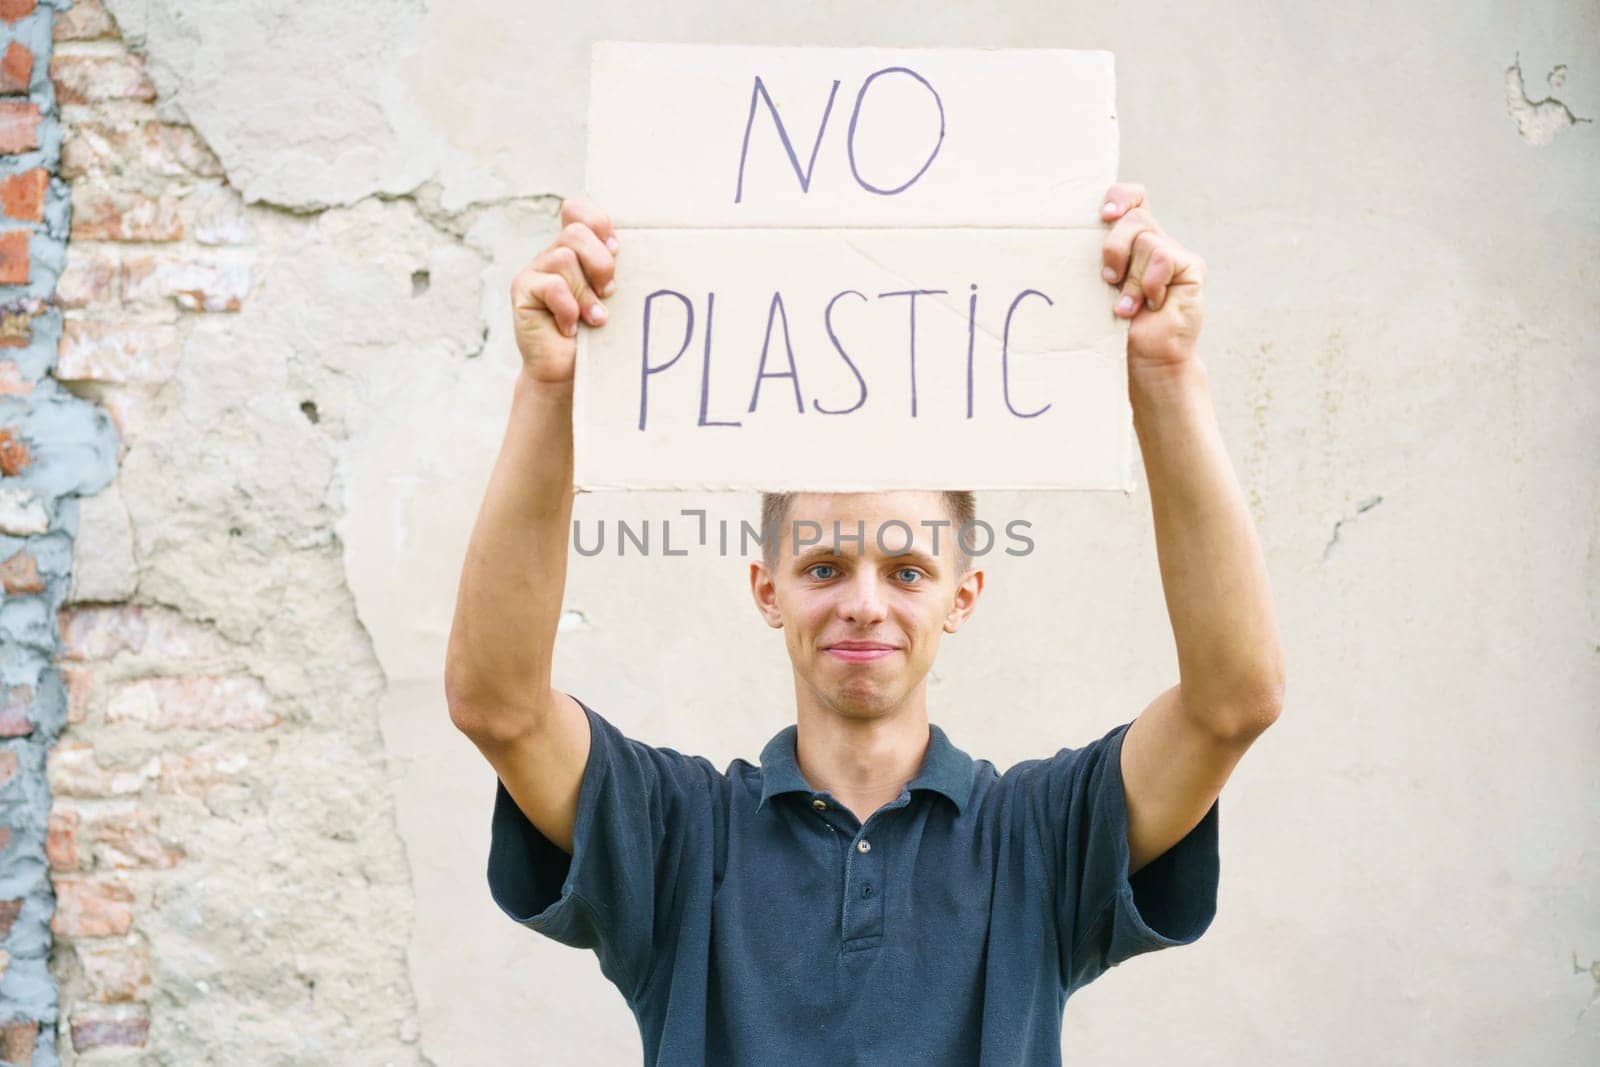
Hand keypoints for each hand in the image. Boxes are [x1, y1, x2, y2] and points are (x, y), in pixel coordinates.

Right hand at [510, 198, 618, 385]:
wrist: (570, 374)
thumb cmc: (599, 337)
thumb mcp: (614, 299)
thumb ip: (614, 271)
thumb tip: (622, 249)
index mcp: (577, 250)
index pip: (578, 210)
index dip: (598, 222)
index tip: (616, 249)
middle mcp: (553, 255)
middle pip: (576, 232)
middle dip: (600, 263)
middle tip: (609, 291)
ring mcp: (535, 271)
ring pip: (564, 259)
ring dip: (586, 294)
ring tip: (594, 319)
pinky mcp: (522, 291)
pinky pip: (551, 285)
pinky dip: (568, 308)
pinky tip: (570, 327)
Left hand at [1099, 183, 1204, 373]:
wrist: (1144, 361)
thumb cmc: (1114, 329)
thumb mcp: (1097, 288)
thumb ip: (1096, 260)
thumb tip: (1071, 235)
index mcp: (1131, 243)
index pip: (1133, 198)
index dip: (1121, 197)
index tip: (1104, 215)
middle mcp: (1155, 243)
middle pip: (1136, 218)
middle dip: (1114, 248)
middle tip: (1108, 280)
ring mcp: (1175, 255)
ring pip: (1146, 241)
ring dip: (1131, 279)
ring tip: (1128, 307)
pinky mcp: (1192, 268)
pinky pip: (1163, 258)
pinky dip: (1149, 284)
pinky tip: (1152, 305)